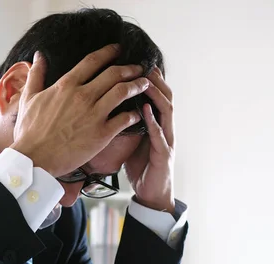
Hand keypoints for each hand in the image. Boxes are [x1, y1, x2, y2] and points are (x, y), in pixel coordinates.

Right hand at [10, 44, 149, 176]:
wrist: (34, 159)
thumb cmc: (30, 131)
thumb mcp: (29, 98)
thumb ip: (36, 75)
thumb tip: (38, 56)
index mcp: (66, 85)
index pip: (92, 61)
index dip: (108, 52)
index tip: (118, 49)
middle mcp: (83, 96)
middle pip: (113, 74)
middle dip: (129, 68)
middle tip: (139, 68)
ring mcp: (94, 115)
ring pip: (123, 92)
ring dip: (137, 86)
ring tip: (145, 85)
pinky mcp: (102, 134)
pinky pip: (125, 119)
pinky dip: (134, 114)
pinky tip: (137, 113)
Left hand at [124, 67, 175, 214]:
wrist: (151, 192)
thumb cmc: (141, 165)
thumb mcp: (130, 139)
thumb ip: (124, 121)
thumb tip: (105, 103)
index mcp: (156, 122)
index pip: (155, 94)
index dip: (148, 77)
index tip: (135, 61)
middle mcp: (164, 127)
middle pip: (165, 96)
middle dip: (155, 79)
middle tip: (143, 64)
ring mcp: (167, 139)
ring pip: (167, 110)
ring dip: (156, 95)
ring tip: (146, 82)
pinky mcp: (164, 154)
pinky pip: (160, 135)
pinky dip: (153, 122)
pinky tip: (144, 112)